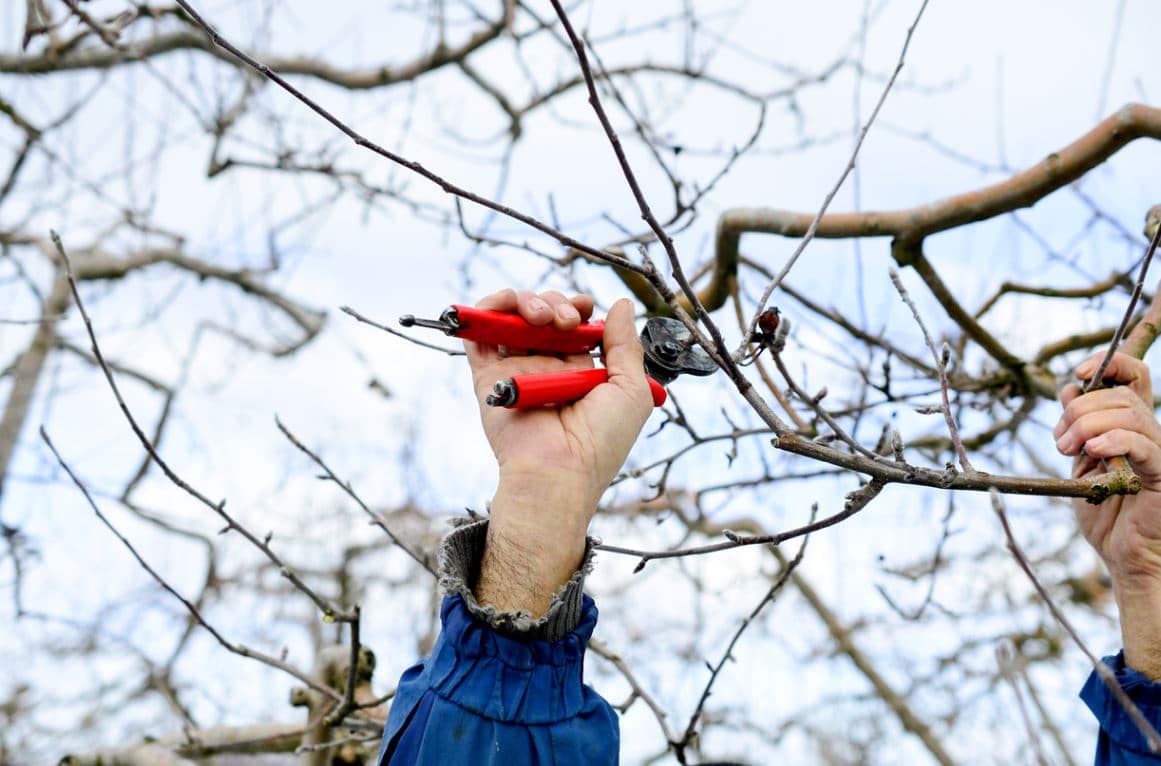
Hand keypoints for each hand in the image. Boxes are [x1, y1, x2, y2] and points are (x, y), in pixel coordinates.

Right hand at [464, 289, 653, 614]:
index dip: (578, 307)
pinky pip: (479, 335)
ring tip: (542, 318)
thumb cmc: (601, 442)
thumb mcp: (631, 389)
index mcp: (580, 370)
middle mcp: (547, 367)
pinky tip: (502, 306)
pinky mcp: (488, 377)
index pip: (574, 325)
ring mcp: (516, 370)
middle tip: (568, 321)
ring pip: (513, 318)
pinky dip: (485, 311)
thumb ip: (626, 345)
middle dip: (556, 304)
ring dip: (527, 302)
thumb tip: (621, 305)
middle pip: (543, 315)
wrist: (561, 473)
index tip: (586, 308)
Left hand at [1056, 351, 1160, 677]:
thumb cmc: (1105, 514)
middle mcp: (1152, 434)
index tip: (1079, 372)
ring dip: (1087, 424)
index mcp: (1133, 427)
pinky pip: (1143, 445)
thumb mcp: (1080, 464)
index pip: (1134, 376)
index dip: (1110, 362)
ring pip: (1129, 413)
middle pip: (1121, 394)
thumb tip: (1068, 389)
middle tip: (1060, 440)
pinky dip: (1113, 440)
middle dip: (1081, 409)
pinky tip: (1093, 450)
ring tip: (1068, 449)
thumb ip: (1076, 427)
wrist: (1124, 558)